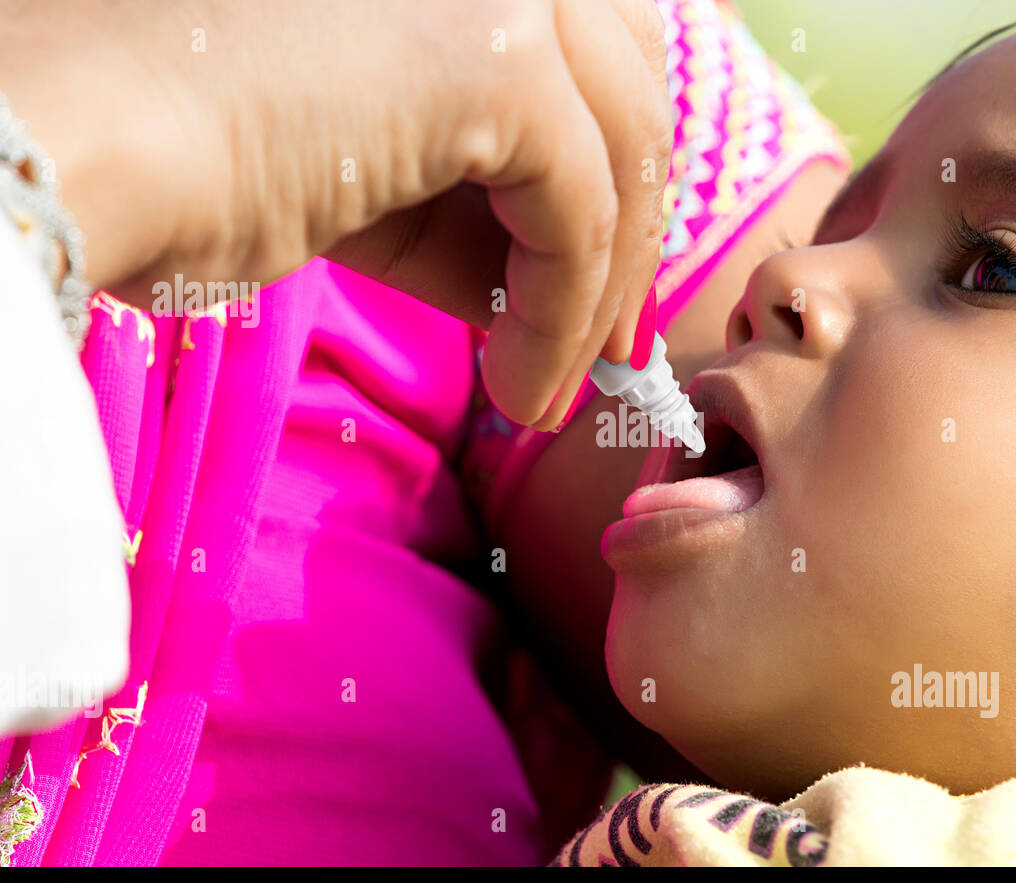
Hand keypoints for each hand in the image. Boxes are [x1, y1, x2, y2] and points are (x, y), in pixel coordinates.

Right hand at [1, 0, 671, 429]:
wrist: (64, 144)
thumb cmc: (176, 155)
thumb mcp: (360, 163)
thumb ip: (464, 190)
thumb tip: (560, 277)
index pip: (582, 35)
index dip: (603, 156)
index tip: (596, 277)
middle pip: (628, 74)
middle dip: (627, 221)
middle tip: (602, 341)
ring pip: (622, 146)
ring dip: (598, 288)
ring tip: (546, 390)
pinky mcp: (490, 49)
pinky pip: (580, 213)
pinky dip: (565, 314)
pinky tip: (521, 388)